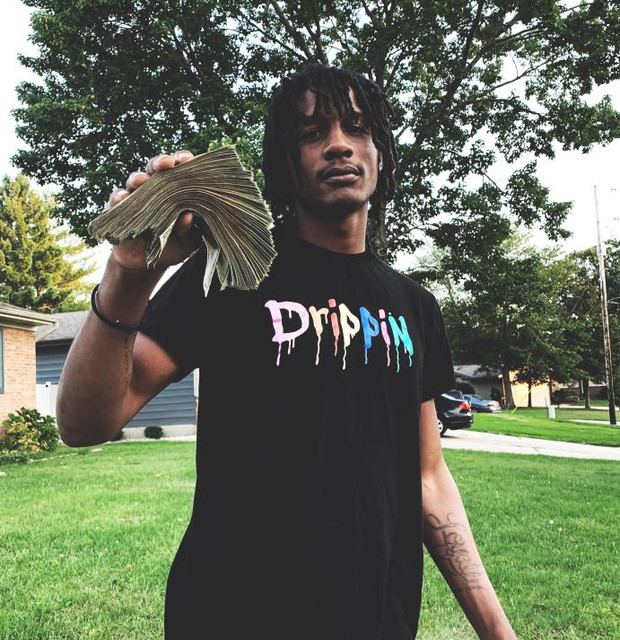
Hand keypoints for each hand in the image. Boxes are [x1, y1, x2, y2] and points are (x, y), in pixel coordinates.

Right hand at [107, 150, 202, 270]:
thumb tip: (188, 216)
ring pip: (135, 180)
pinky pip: (117, 199)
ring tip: (142, 180)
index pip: (180, 169)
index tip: (187, 159)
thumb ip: (190, 229)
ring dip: (138, 178)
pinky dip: (119, 197)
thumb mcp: (188, 240)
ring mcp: (136, 196)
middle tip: (166, 163)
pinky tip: (123, 197)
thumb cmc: (174, 245)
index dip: (183, 161)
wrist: (149, 263)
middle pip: (156, 168)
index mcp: (177, 189)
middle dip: (160, 162)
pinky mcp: (119, 208)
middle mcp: (156, 188)